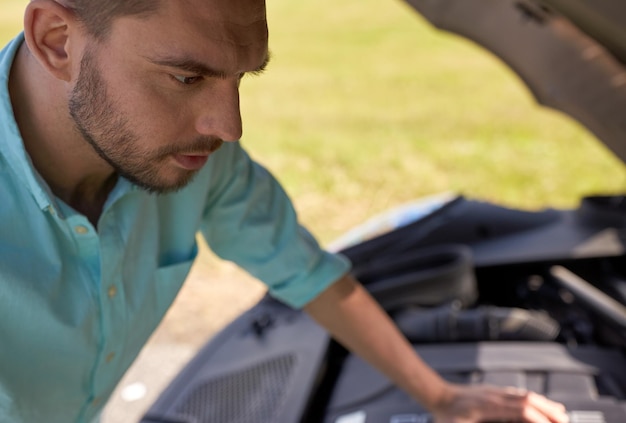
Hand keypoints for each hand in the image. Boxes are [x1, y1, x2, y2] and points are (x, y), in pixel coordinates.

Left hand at [431, 384, 568, 422]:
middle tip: (566, 420)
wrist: (437, 395)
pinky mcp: (493, 392)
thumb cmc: (445, 416)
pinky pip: (518, 394)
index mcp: (489, 406)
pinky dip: (534, 400)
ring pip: (525, 395)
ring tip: (561, 414)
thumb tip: (503, 420)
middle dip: (549, 410)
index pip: (521, 410)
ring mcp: (494, 392)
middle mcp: (495, 396)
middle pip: (528, 399)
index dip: (539, 419)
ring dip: (544, 404)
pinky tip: (541, 406)